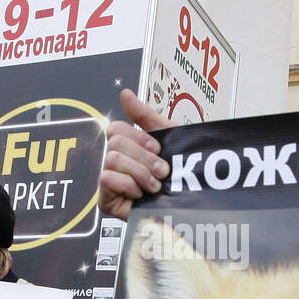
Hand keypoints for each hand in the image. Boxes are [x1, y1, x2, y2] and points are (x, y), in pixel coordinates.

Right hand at [98, 89, 174, 219]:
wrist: (192, 205)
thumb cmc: (182, 173)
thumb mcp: (168, 137)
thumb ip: (145, 115)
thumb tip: (125, 94)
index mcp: (129, 146)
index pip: (116, 128)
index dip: (139, 137)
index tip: (158, 149)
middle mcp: (117, 161)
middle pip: (115, 142)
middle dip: (144, 157)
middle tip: (162, 172)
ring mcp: (111, 180)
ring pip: (112, 159)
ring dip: (139, 172)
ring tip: (154, 186)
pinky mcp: (106, 200)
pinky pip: (106, 179)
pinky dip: (128, 185)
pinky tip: (140, 195)